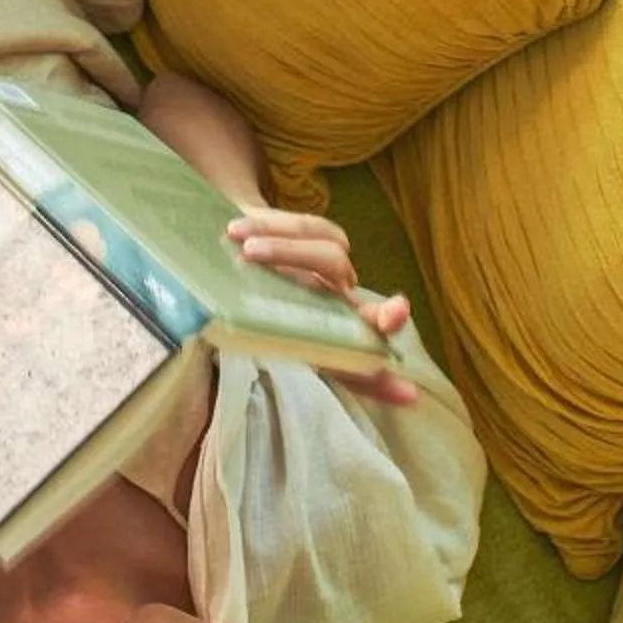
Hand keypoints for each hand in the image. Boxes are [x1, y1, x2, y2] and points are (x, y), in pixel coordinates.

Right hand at [226, 210, 418, 406]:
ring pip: (332, 260)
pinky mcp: (315, 232)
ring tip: (245, 251)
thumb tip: (222, 356)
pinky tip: (238, 231)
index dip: (379, 383)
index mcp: (318, 340)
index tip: (407, 395)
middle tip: (393, 314)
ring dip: (287, 252)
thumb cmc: (230, 299)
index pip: (351, 367)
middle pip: (366, 314)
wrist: (216, 247)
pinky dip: (273, 228)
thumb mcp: (237, 329)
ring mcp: (328, 267)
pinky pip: (309, 227)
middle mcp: (332, 307)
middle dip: (381, 317)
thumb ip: (248, 344)